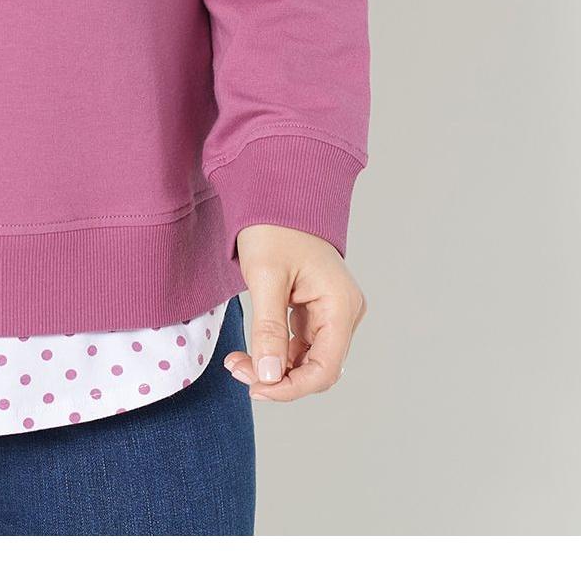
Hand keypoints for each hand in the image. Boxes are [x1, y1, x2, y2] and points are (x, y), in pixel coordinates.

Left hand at [221, 224, 365, 402]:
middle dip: (278, 378)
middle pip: (317, 368)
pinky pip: (300, 344)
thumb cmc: (272, 226)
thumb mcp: (266, 278)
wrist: (274, 191)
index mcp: (341, 306)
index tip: (255, 387)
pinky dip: (276, 352)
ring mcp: (331, 311)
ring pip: (307, 359)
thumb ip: (269, 330)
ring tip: (237, 361)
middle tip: (237, 369)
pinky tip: (251, 351)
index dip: (291, 388)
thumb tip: (269, 378)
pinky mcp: (315, 309)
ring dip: (274, 368)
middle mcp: (344, 312)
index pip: (324, 370)